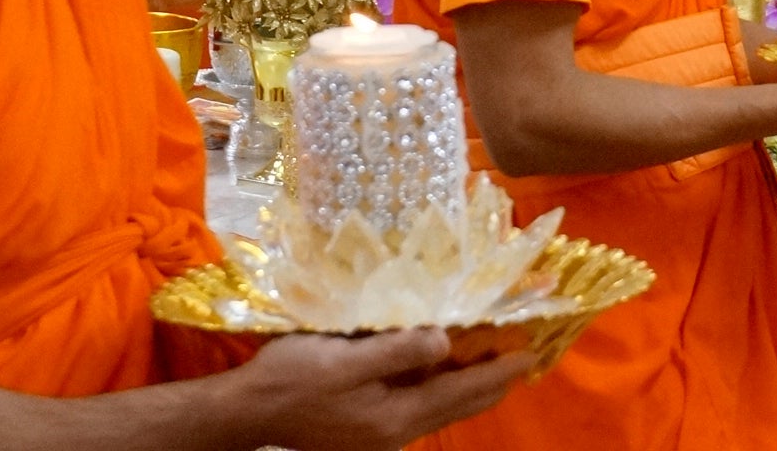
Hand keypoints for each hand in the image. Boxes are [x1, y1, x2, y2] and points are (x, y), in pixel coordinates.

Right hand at [236, 329, 531, 450]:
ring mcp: (379, 436)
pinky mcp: (366, 431)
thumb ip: (397, 351)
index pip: (460, 392)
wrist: (248, 412)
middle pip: (456, 407)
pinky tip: (443, 375)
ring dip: (467, 387)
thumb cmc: (293, 379)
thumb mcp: (345, 358)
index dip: (496, 372)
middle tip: (523, 359)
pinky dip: (441, 390)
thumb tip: (445, 341)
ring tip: (494, 366)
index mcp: (394, 417)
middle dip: (491, 383)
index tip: (528, 353)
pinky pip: (419, 408)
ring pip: (439, 409)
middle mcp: (394, 433)